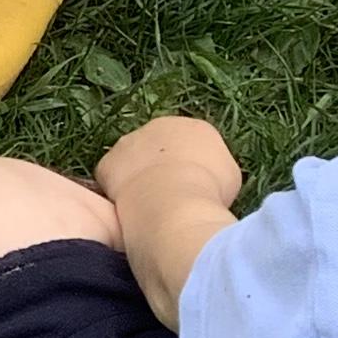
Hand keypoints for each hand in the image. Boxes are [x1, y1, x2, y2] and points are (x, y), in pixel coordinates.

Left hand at [95, 114, 241, 218]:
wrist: (176, 202)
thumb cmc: (209, 194)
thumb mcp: (228, 179)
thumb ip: (215, 170)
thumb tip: (208, 178)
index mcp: (196, 128)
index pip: (190, 144)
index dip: (190, 168)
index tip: (191, 188)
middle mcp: (160, 126)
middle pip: (160, 148)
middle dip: (162, 169)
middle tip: (168, 197)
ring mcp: (130, 142)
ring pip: (133, 161)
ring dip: (138, 180)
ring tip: (149, 207)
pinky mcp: (108, 162)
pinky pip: (112, 179)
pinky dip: (119, 195)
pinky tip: (130, 211)